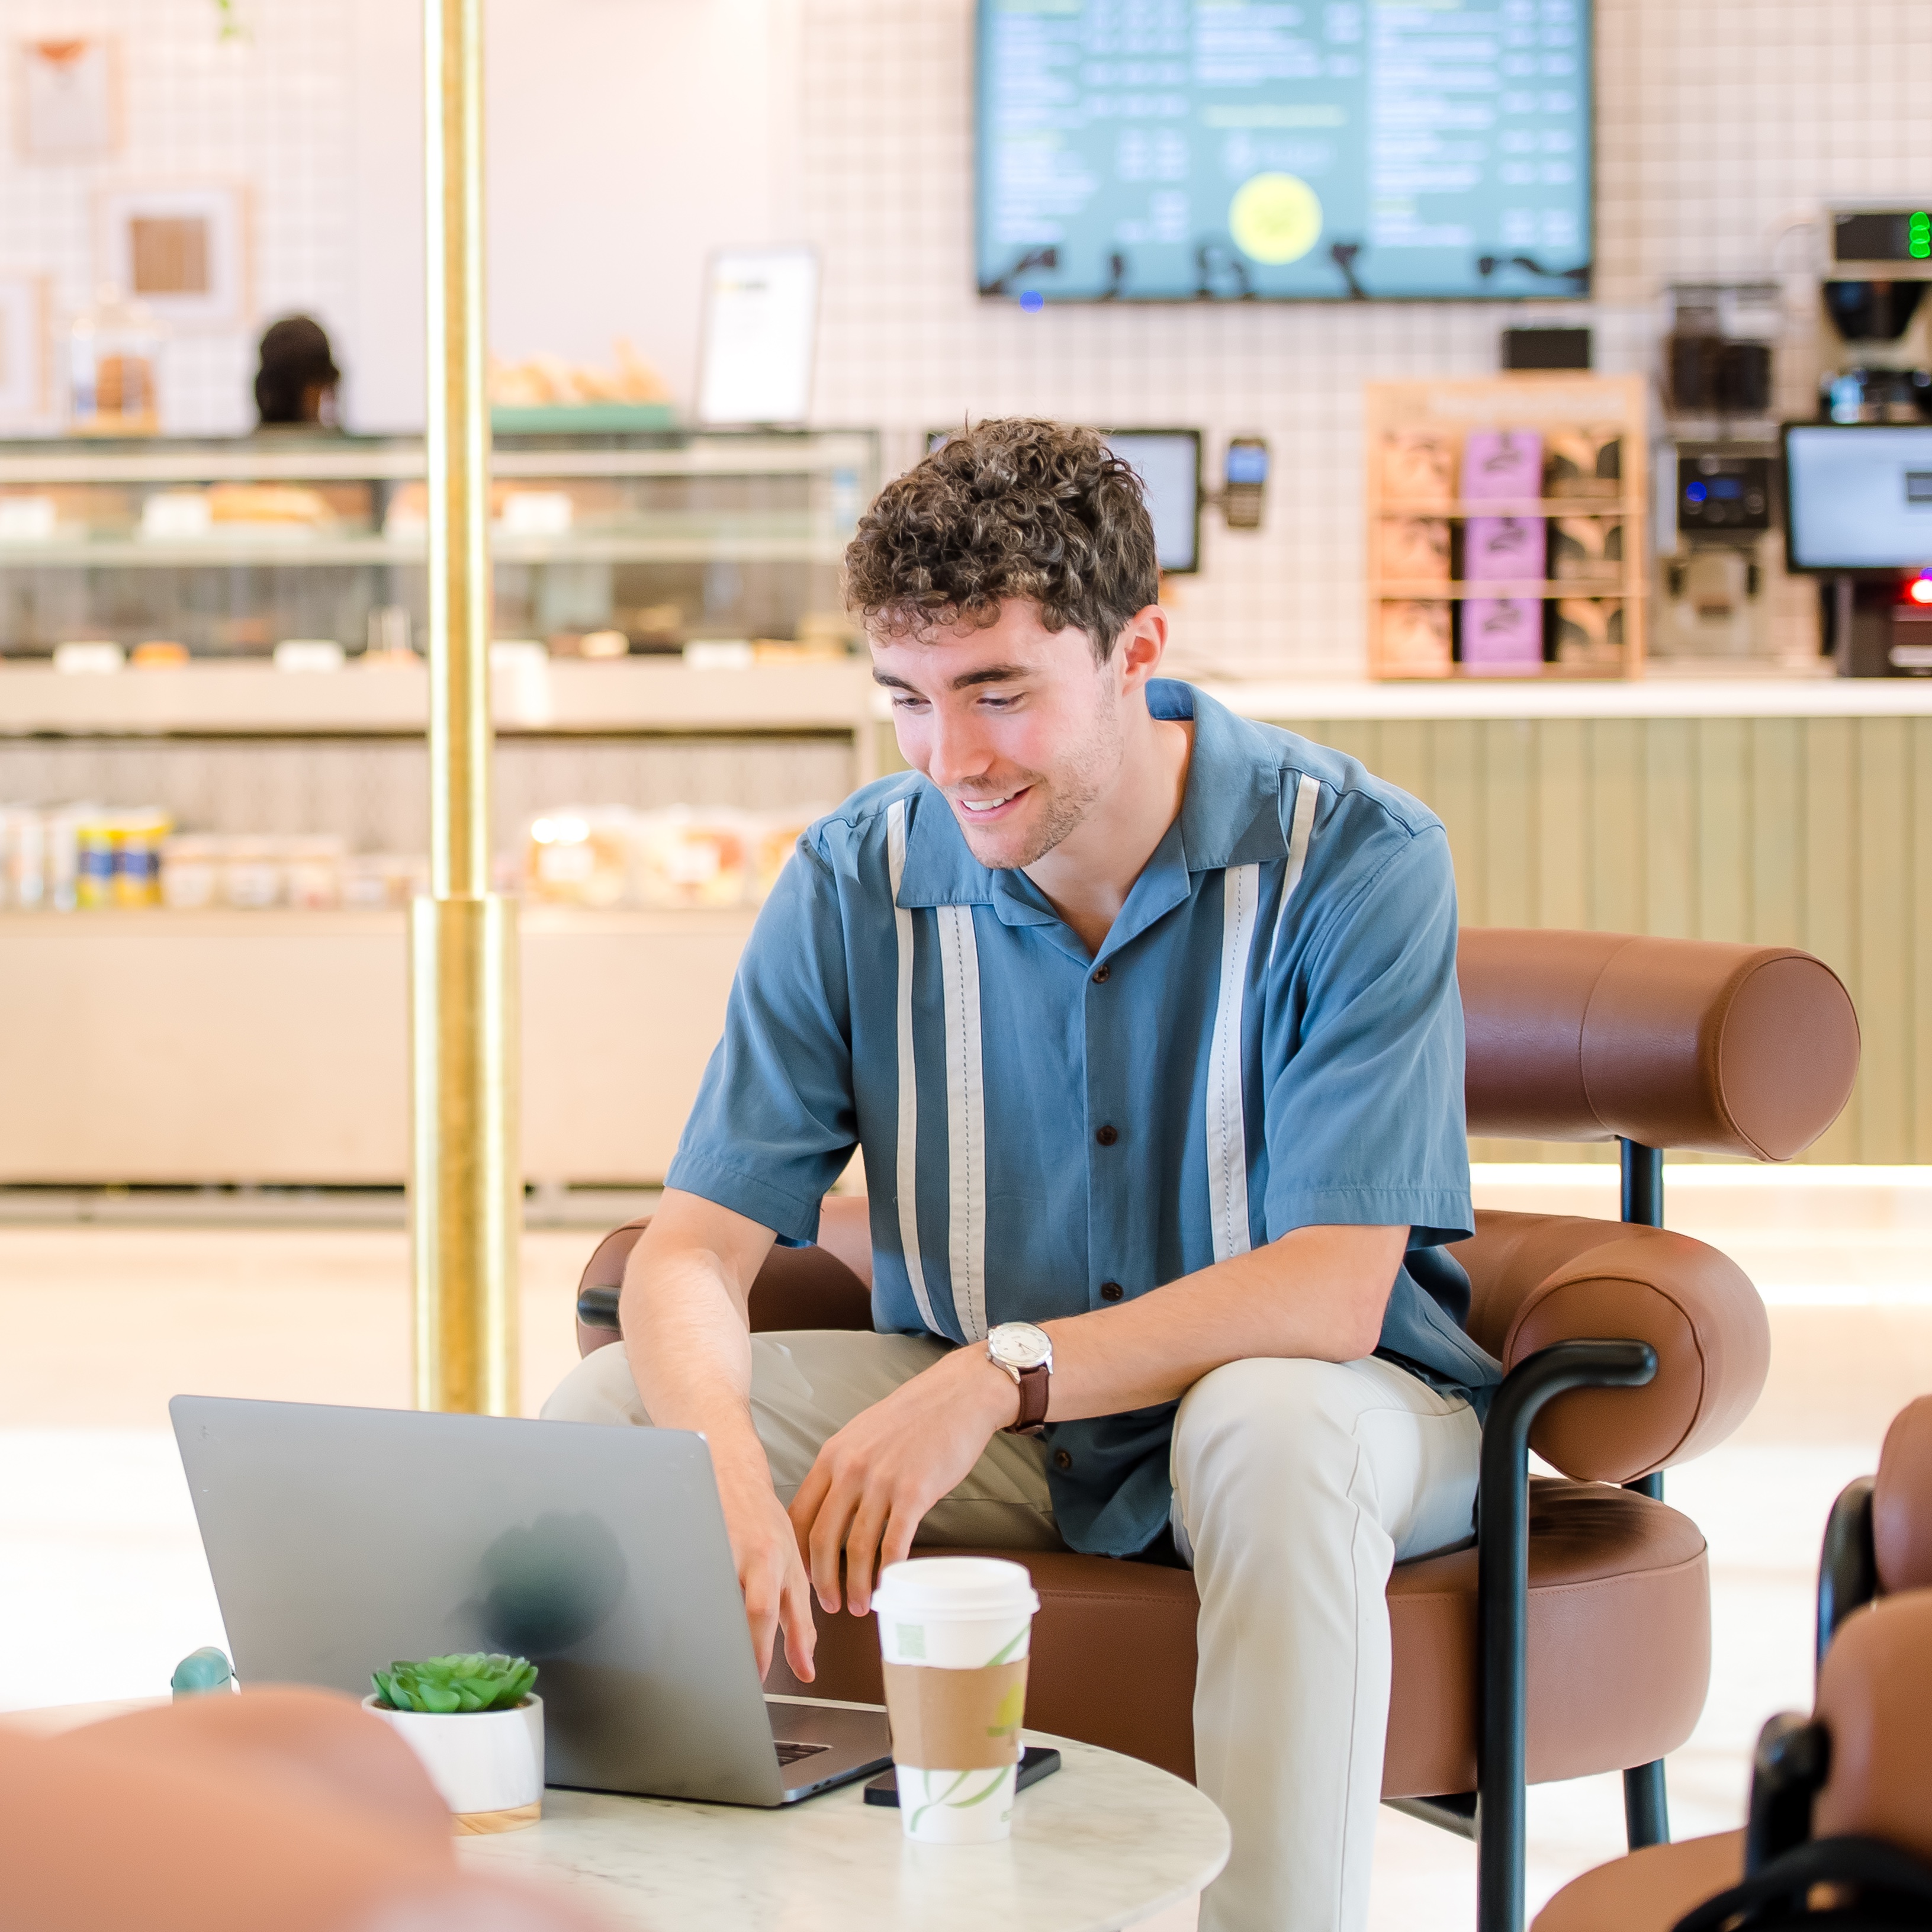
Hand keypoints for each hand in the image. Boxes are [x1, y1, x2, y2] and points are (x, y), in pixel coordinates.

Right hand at [713, 1451, 817, 1683]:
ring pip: (726, 1600)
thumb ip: (797, 1611)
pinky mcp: (702, 1542)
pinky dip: (692, 1606)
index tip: (790, 1677)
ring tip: (712, 1658)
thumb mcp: (790, 1562)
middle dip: (755, 1649)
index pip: (790, 1614)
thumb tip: (806, 1660)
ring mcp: (730, 1548)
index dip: (793, 1650)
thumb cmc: (761, 1520)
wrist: (733, 1471)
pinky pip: (698, 1582)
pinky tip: (685, 1622)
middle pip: (760, 1609)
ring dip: (721, 1632)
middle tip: (747, 1678)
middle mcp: (762, 1556)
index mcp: (785, 1564)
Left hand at [789, 1346, 1018, 1617]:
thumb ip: (842, 1468)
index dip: (797, 1553)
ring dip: (857, 1585)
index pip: (799, 1514)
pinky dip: (889, 1573)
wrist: (957, 1395)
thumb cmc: (913, 1416)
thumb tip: (832, 1508)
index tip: (803, 1576)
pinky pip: (894, 1544)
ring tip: (860, 1606)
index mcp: (832, 1456)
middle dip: (822, 1580)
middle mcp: (850, 1469)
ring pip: (857, 1548)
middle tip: (829, 1604)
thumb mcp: (862, 1434)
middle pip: (822, 1539)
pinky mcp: (914, 1492)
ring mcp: (881, 1481)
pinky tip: (890, 1587)